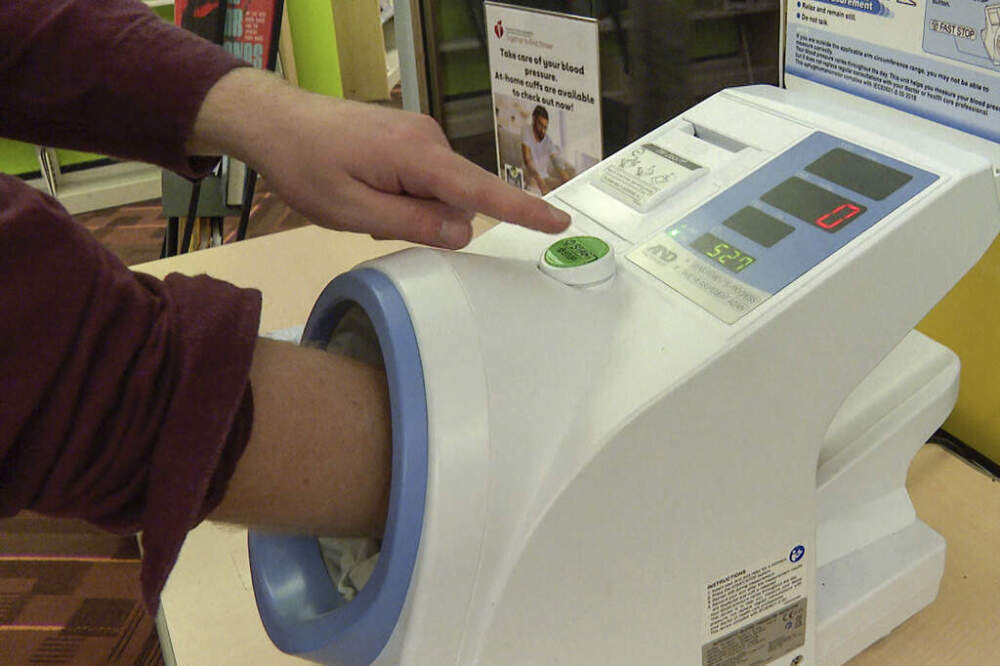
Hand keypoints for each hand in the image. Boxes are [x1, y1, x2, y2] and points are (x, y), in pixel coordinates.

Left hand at [188, 68, 570, 248]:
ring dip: (411, 207)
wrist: (274, 120)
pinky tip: (368, 187)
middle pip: (459, 196)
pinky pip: (425, 177)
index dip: (522, 210)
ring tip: (363, 198)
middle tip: (372, 218)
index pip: (481, 191)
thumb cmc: (306, 167)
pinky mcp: (409, 137)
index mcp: (417, 156)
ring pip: (440, 190)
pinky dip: (404, 192)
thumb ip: (412, 222)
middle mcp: (428, 139)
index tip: (560, 222)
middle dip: (429, 218)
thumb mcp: (353, 210)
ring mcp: (420, 134)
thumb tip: (464, 232)